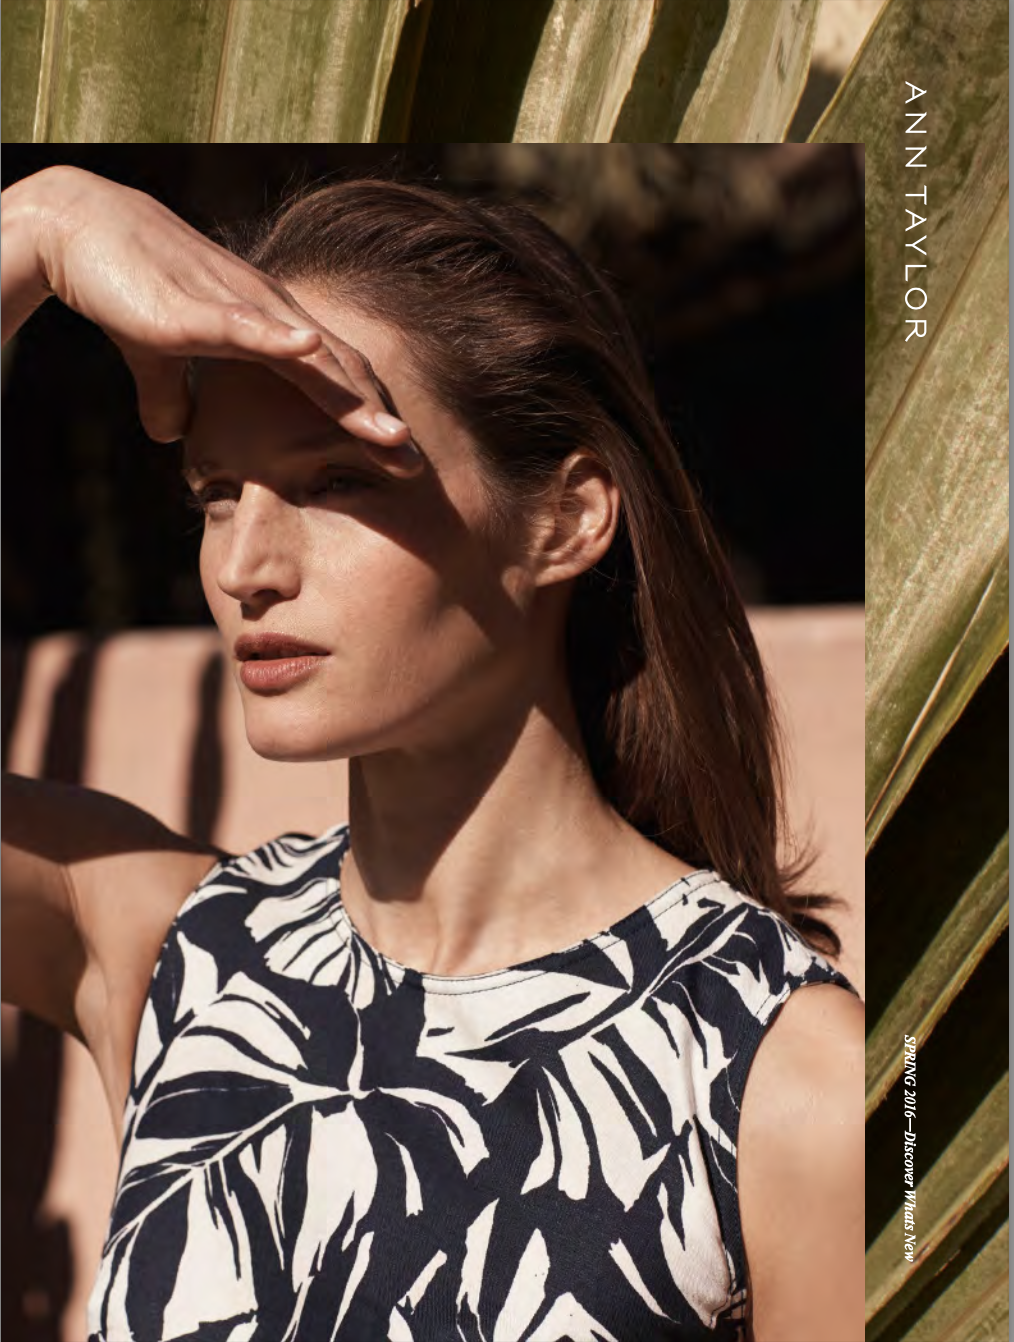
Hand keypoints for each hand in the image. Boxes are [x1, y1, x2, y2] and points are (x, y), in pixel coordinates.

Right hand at [27, 166, 420, 466]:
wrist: (78, 228)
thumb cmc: (124, 289)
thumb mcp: (155, 355)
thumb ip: (171, 396)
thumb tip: (171, 435)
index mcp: (269, 327)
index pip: (333, 379)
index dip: (367, 419)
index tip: (398, 462)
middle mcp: (269, 312)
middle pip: (339, 372)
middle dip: (379, 420)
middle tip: (415, 463)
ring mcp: (238, 306)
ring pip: (309, 356)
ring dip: (351, 397)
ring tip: (390, 433)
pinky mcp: (197, 307)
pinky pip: (246, 323)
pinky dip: (280, 338)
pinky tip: (311, 349)